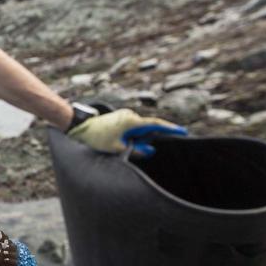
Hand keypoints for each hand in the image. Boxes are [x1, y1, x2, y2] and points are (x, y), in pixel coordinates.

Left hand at [67, 108, 186, 155]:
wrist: (81, 127)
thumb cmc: (98, 138)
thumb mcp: (118, 148)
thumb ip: (136, 150)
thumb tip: (149, 149)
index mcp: (132, 122)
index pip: (156, 125)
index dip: (170, 129)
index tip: (183, 132)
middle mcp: (131, 115)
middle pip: (146, 129)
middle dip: (143, 140)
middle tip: (126, 145)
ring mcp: (125, 115)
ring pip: (138, 130)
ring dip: (135, 138)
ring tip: (117, 142)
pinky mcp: (121, 117)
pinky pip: (132, 128)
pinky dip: (130, 135)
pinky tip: (117, 140)